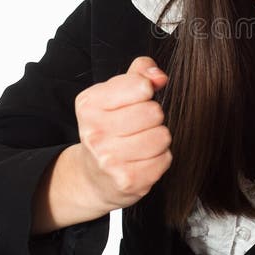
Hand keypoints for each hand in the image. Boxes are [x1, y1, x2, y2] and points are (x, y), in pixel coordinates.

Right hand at [74, 56, 172, 212]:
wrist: (94, 176)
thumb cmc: (110, 127)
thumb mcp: (116, 94)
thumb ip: (140, 73)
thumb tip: (160, 77)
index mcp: (89, 104)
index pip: (141, 85)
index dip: (145, 92)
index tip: (134, 102)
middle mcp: (94, 132)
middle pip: (154, 112)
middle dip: (153, 117)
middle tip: (138, 126)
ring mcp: (109, 159)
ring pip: (162, 136)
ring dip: (158, 139)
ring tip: (140, 143)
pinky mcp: (126, 180)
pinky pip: (165, 159)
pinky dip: (159, 159)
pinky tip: (142, 160)